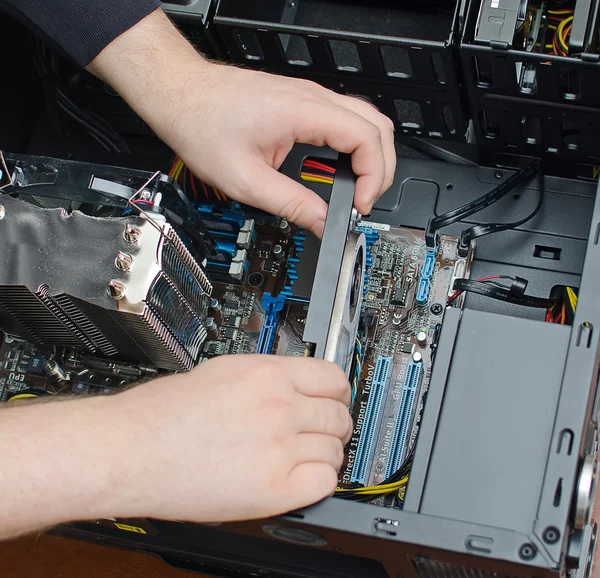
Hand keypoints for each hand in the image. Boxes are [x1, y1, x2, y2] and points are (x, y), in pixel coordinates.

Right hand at [112, 355, 352, 521]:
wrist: (131, 448)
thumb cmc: (163, 413)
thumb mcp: (223, 371)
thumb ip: (267, 376)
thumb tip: (295, 385)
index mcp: (267, 374)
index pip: (333, 378)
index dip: (338, 392)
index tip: (336, 400)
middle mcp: (278, 407)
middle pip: (339, 415)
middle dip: (333, 424)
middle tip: (319, 432)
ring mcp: (279, 447)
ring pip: (335, 450)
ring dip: (324, 454)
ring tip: (301, 457)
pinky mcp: (273, 489)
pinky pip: (324, 482)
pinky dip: (317, 482)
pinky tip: (297, 478)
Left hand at [170, 62, 395, 236]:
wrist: (181, 95)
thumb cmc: (202, 125)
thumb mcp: (245, 180)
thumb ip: (291, 204)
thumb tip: (322, 224)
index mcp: (302, 112)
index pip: (366, 138)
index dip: (373, 176)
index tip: (359, 205)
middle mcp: (312, 98)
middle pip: (377, 126)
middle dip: (382, 169)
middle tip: (364, 201)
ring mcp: (309, 97)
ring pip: (367, 120)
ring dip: (372, 156)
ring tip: (358, 189)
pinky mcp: (302, 102)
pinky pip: (347, 119)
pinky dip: (356, 146)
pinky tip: (343, 168)